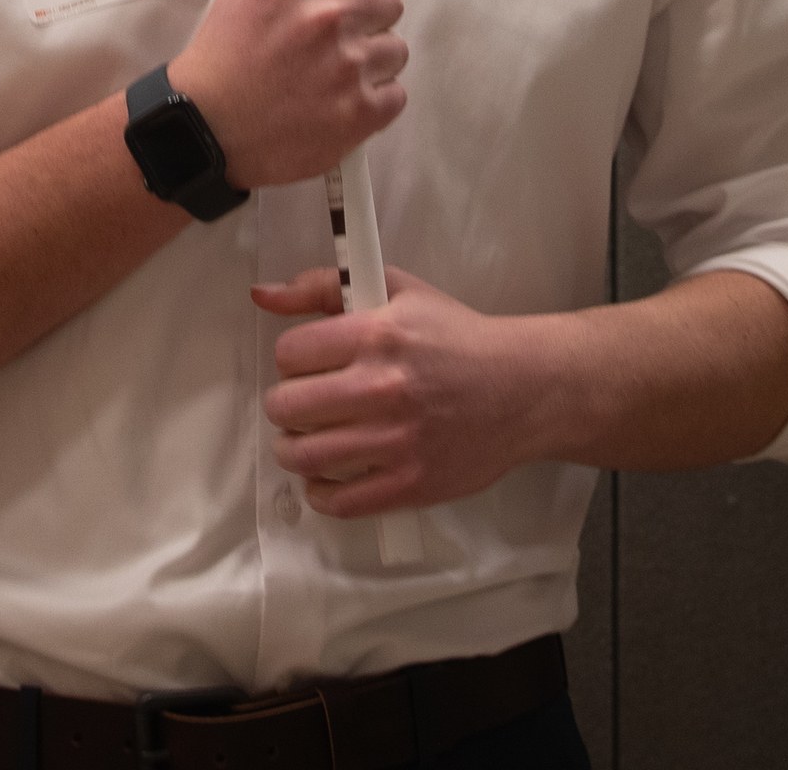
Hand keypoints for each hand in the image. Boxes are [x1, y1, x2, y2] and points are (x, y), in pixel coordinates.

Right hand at [164, 0, 403, 191]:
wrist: (207, 125)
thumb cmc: (229, 44)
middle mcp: (327, 17)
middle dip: (361, 15)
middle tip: (321, 38)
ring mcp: (346, 68)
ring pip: (396, 48)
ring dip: (368, 59)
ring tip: (326, 72)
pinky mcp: (358, 114)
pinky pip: (396, 93)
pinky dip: (371, 100)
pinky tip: (334, 99)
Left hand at [253, 266, 545, 518]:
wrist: (524, 389)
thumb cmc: (457, 338)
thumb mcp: (397, 291)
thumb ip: (325, 286)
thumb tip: (263, 295)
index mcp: (378, 334)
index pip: (290, 353)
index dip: (291, 360)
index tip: (306, 366)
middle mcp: (384, 388)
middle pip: (287, 407)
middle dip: (285, 407)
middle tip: (300, 406)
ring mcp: (398, 441)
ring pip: (305, 456)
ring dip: (293, 451)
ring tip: (304, 442)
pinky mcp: (412, 484)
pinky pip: (340, 502)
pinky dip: (320, 493)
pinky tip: (325, 478)